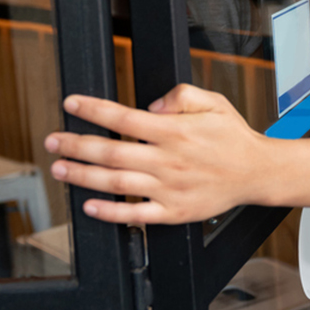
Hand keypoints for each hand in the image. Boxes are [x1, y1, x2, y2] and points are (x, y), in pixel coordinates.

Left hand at [45, 84, 272, 224]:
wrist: (257, 172)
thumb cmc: (232, 137)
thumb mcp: (213, 101)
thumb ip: (181, 95)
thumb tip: (151, 106)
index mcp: (174, 131)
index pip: (123, 118)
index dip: (93, 110)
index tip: (71, 104)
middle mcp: (168, 160)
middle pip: (111, 152)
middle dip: (76, 144)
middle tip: (52, 141)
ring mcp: (169, 188)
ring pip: (116, 183)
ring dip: (83, 176)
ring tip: (60, 169)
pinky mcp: (174, 211)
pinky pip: (136, 214)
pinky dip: (111, 213)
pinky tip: (89, 206)